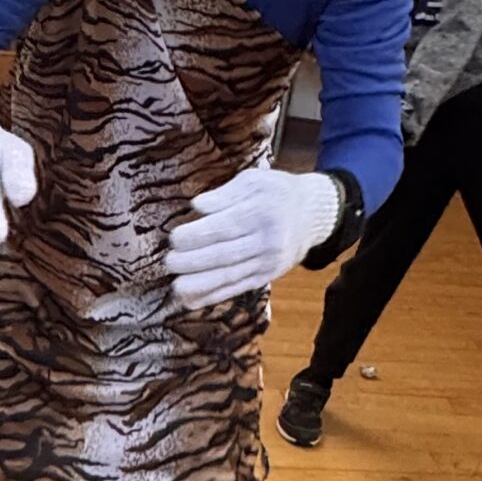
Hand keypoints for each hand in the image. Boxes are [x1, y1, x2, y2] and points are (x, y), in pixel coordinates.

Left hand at [165, 166, 341, 310]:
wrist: (313, 215)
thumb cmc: (277, 192)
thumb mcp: (254, 180)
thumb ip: (225, 194)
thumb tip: (198, 206)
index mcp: (261, 212)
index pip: (225, 227)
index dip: (197, 236)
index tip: (174, 238)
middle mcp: (266, 241)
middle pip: (225, 255)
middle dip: (193, 262)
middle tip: (168, 262)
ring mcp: (267, 263)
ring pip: (230, 276)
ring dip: (200, 284)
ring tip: (175, 287)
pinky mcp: (265, 277)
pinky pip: (236, 288)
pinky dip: (213, 296)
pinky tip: (191, 300)